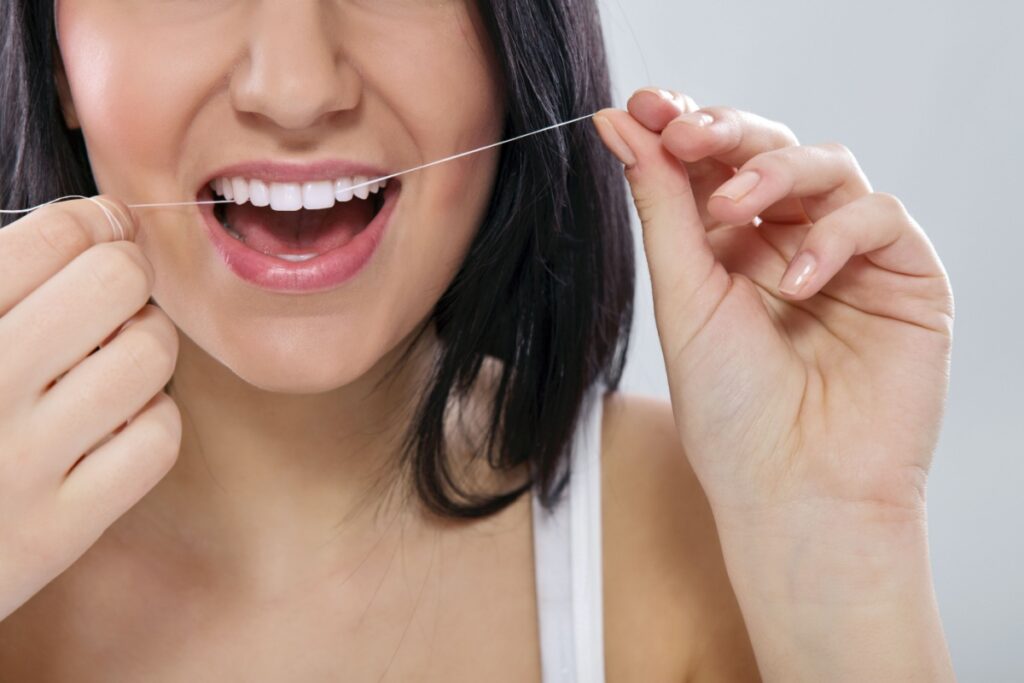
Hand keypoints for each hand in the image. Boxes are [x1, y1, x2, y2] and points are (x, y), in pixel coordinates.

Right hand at [0, 197, 180, 620]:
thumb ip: (0, 277)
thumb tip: (93, 221)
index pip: (55, 237)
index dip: (94, 221)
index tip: (100, 230)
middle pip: (117, 282)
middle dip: (124, 275)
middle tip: (108, 292)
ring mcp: (18, 465)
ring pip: (149, 355)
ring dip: (144, 343)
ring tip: (113, 353)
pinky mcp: (56, 531)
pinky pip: (156, 439)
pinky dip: (150, 417)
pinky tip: (116, 417)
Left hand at [593, 89, 953, 526]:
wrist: (794, 495)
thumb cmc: (731, 415)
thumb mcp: (683, 298)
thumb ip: (662, 206)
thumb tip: (620, 123)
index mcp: (729, 252)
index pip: (712, 167)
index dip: (682, 128)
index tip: (642, 106)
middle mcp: (787, 247)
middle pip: (767, 151)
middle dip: (725, 132)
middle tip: (685, 130)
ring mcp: (848, 260)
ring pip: (827, 166)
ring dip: (774, 170)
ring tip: (730, 207)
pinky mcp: (905, 278)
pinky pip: (878, 216)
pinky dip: (835, 235)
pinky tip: (798, 281)